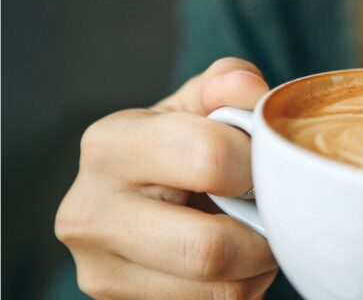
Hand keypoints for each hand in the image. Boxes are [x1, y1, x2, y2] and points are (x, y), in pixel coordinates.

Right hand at [55, 58, 276, 298]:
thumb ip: (226, 84)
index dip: (258, 164)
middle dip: (263, 233)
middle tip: (273, 212)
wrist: (138, 196)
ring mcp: (100, 271)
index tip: (265, 163)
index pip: (208, 158)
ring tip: (252, 233)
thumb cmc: (177, 144)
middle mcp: (88, 212)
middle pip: (208, 248)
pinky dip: (242, 287)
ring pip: (219, 291)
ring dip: (258, 266)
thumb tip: (247, 90)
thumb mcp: (197, 104)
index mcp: (109, 145)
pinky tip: (233, 260)